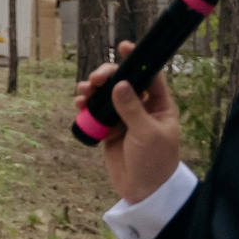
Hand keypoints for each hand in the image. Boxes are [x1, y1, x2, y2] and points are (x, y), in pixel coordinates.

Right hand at [74, 40, 182, 206]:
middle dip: (107, 77)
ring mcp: (124, 119)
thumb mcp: (147, 133)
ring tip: (83, 93)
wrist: (144, 191)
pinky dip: (86, 107)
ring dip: (93, 91)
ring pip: (106, 97)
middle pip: (123, 82)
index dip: (137, 59)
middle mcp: (141, 108)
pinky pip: (96, 114)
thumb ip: (132, 108)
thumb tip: (120, 84)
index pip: (150, 75)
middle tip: (95, 79)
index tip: (123, 47)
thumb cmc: (155, 162)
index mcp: (159, 105)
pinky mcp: (109, 131)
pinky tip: (80, 105)